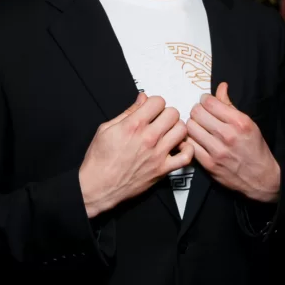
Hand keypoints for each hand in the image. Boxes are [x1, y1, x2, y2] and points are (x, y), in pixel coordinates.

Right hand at [79, 93, 192, 217]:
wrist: (98, 186)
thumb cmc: (99, 159)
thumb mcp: (106, 128)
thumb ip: (128, 112)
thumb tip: (143, 98)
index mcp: (133, 125)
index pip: (158, 101)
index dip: (155, 103)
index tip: (151, 109)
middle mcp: (148, 138)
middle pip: (173, 113)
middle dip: (166, 113)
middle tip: (160, 120)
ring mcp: (158, 154)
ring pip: (182, 130)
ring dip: (176, 128)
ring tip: (168, 132)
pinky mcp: (162, 170)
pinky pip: (186, 157)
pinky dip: (187, 150)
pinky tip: (178, 147)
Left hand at [187, 83, 280, 202]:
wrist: (261, 178)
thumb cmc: (256, 149)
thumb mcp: (249, 123)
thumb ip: (231, 105)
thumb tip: (221, 87)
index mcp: (239, 122)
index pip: (210, 102)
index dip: (205, 100)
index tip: (207, 104)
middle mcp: (228, 135)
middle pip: (197, 113)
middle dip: (198, 111)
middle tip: (202, 115)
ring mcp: (217, 151)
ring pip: (190, 127)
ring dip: (192, 125)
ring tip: (199, 127)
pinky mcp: (209, 164)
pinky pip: (189, 145)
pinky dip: (190, 140)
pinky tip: (196, 140)